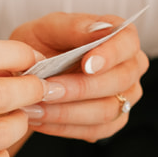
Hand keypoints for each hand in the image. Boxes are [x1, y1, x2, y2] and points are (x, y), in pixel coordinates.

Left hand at [10, 14, 147, 141]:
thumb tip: (100, 29)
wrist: (27, 75)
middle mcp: (130, 67)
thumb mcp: (48, 28)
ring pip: (107, 111)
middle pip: (120, 81)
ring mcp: (125, 97)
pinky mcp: (111, 122)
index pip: (127, 43)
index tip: (87, 65)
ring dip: (68, 112)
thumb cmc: (42, 46)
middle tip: (47, 90)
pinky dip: (65, 127)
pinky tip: (42, 119)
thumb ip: (74, 26)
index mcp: (121, 37)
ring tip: (37, 107)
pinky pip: (95, 130)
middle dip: (81, 88)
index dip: (110, 55)